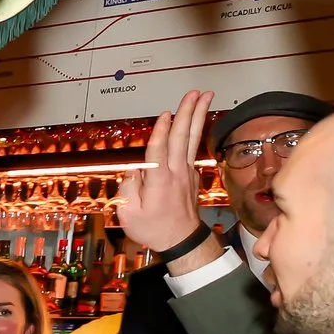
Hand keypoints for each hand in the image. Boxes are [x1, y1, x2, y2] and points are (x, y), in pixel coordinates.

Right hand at [118, 89, 212, 260]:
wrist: (181, 240)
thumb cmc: (153, 228)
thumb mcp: (129, 213)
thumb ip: (129, 187)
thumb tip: (134, 167)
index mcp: (159, 181)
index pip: (160, 151)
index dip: (161, 132)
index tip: (165, 115)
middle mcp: (176, 172)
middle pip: (182, 137)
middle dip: (188, 113)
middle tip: (194, 94)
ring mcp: (186, 171)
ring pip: (192, 138)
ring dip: (198, 115)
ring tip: (203, 97)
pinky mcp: (190, 173)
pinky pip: (192, 147)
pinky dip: (194, 130)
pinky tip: (196, 120)